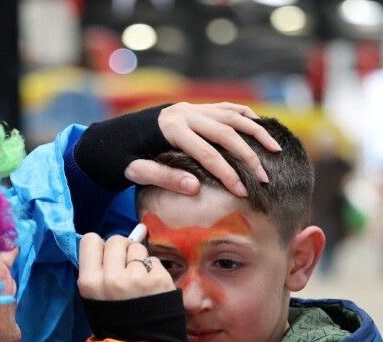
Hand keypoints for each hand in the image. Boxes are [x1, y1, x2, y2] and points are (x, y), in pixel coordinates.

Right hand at [78, 233, 173, 301]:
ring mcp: (137, 277)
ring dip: (138, 258)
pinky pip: (153, 260)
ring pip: (137, 247)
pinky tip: (151, 287)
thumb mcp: (93, 300)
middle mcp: (112, 277)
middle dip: (121, 250)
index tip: (105, 258)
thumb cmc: (114, 323)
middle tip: (125, 267)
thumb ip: (95, 272)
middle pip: (115, 240)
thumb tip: (103, 246)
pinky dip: (153, 270)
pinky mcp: (159, 279)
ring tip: (138, 279)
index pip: (90, 240)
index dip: (99, 247)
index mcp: (90, 283)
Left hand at [124, 102, 281, 197]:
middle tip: (264, 179)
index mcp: (170, 130)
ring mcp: (190, 108)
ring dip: (256, 132)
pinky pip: (225, 108)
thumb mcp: (134, 172)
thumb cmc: (119, 159)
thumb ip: (165, 178)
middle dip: (248, 157)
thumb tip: (195, 188)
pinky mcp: (192, 108)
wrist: (106, 137)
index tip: (244, 192)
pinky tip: (261, 129)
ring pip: (231, 116)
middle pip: (226, 133)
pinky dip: (245, 116)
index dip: (228, 174)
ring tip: (275, 150)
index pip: (208, 154)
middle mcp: (184, 113)